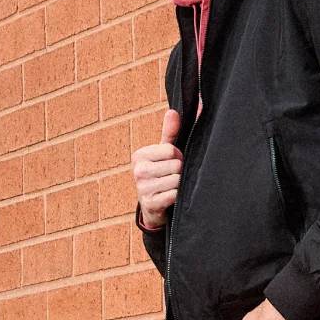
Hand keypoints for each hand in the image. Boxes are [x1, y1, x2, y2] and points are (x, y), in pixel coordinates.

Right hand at [132, 108, 181, 228]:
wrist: (153, 208)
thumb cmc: (161, 175)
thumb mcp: (163, 154)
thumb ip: (170, 132)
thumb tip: (174, 111)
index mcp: (140, 155)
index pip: (171, 150)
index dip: (179, 157)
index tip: (173, 163)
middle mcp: (138, 170)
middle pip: (176, 165)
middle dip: (180, 172)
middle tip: (173, 177)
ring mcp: (143, 188)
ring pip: (177, 180)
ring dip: (180, 185)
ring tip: (172, 187)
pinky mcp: (150, 204)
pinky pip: (174, 195)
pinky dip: (177, 197)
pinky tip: (172, 198)